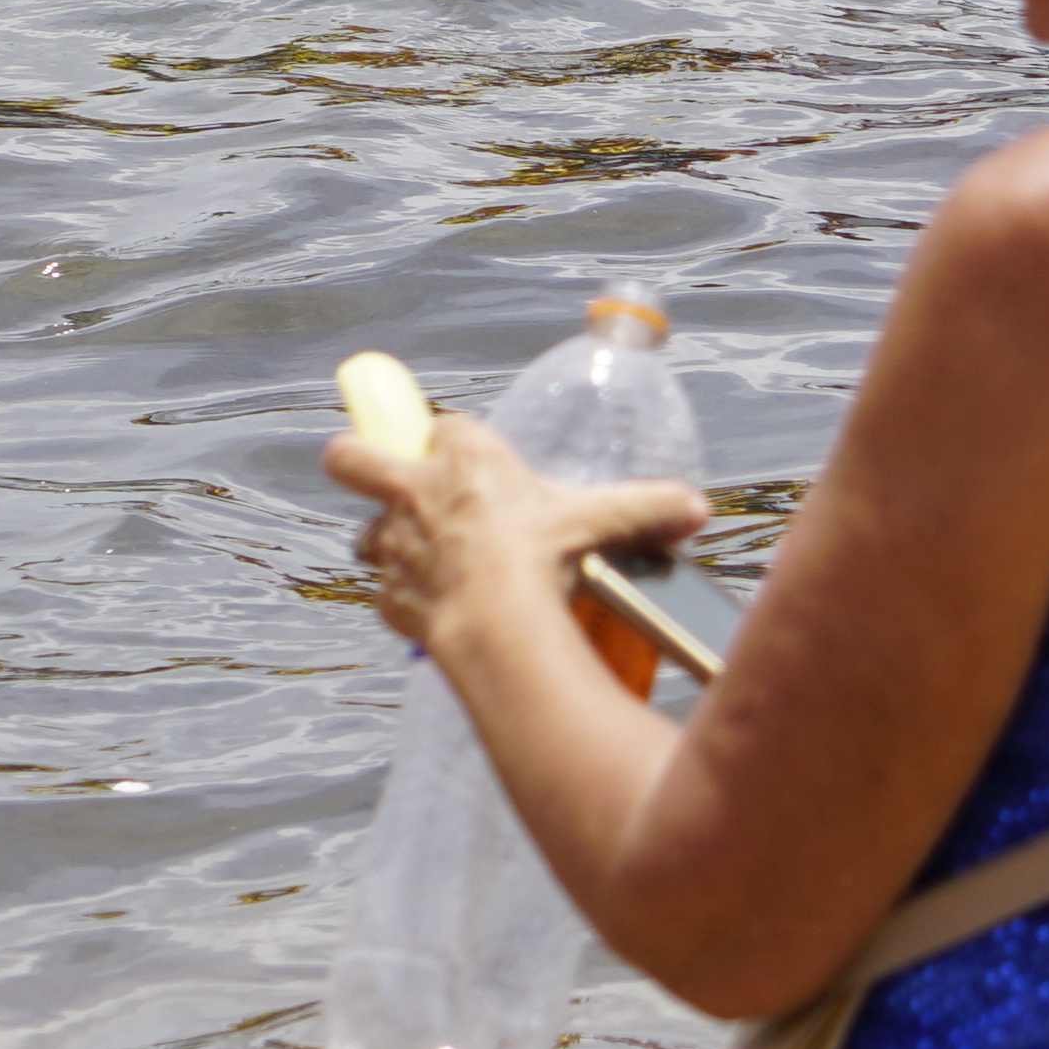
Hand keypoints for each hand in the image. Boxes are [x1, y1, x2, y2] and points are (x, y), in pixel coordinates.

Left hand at [327, 414, 708, 667]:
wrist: (498, 623)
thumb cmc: (543, 557)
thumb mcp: (600, 520)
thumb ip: (646, 507)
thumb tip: (696, 508)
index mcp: (463, 458)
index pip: (443, 425)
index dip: (454, 440)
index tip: (468, 456)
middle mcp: (415, 492)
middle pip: (352, 456)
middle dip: (355, 456)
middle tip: (373, 467)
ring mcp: (394, 547)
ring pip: (366, 533)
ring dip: (387, 539)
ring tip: (426, 556)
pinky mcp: (390, 597)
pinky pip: (387, 592)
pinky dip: (407, 598)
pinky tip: (440, 607)